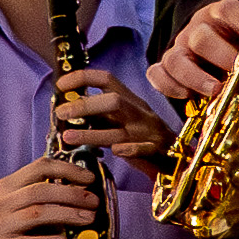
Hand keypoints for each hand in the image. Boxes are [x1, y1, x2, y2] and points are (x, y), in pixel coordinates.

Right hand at [0, 154, 105, 238]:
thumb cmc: (6, 233)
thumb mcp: (22, 211)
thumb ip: (46, 202)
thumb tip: (84, 196)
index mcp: (7, 187)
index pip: (39, 167)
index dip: (68, 169)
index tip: (90, 179)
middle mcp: (1, 203)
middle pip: (40, 190)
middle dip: (71, 194)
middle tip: (94, 202)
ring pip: (35, 214)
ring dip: (66, 214)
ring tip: (89, 219)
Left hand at [53, 67, 173, 165]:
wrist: (178, 160)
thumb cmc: (142, 139)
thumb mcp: (122, 120)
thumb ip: (99, 115)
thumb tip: (67, 107)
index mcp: (130, 101)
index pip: (106, 80)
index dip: (83, 78)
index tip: (61, 86)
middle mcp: (139, 113)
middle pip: (113, 101)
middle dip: (85, 106)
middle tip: (61, 114)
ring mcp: (148, 133)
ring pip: (121, 129)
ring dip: (92, 133)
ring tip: (68, 137)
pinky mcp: (157, 153)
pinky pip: (143, 149)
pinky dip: (129, 150)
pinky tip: (114, 152)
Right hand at [151, 0, 238, 103]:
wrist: (215, 45)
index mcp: (222, 15)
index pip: (230, 10)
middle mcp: (198, 29)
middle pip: (201, 37)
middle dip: (221, 56)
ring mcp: (180, 48)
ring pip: (175, 59)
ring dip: (195, 77)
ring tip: (215, 90)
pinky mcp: (167, 67)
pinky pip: (157, 74)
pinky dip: (168, 86)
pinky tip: (186, 96)